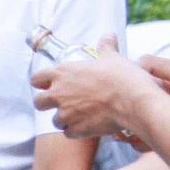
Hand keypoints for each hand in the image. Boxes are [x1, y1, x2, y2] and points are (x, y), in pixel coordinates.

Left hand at [30, 34, 155, 138]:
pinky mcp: (76, 130)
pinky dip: (75, 130)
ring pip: (55, 120)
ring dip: (64, 118)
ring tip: (80, 114)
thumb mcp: (112, 57)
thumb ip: (106, 47)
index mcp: (62, 73)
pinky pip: (68, 133)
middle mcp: (58, 93)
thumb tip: (109, 36)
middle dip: (48, 103)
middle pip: (38, 102)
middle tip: (63, 101)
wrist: (134, 101)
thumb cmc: (122, 77)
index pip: (36, 79)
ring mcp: (66, 114)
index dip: (42, 82)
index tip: (50, 84)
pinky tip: (87, 124)